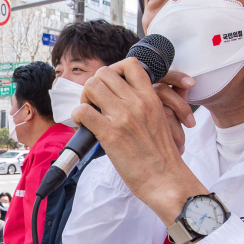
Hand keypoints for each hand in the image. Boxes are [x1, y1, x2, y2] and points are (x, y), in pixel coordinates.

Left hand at [75, 60, 207, 225]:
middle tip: (94, 102)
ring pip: (91, 86)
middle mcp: (136, 102)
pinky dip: (77, 117)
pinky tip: (83, 126)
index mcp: (151, 97)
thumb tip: (120, 99)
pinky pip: (83, 111)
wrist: (166, 179)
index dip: (114, 70)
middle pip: (104, 73)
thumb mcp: (160, 120)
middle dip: (95, 85)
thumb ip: (143, 105)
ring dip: (84, 98)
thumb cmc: (162, 156)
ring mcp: (123, 116)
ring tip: (88, 113)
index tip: (111, 86)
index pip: (130, 64)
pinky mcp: (110, 134)